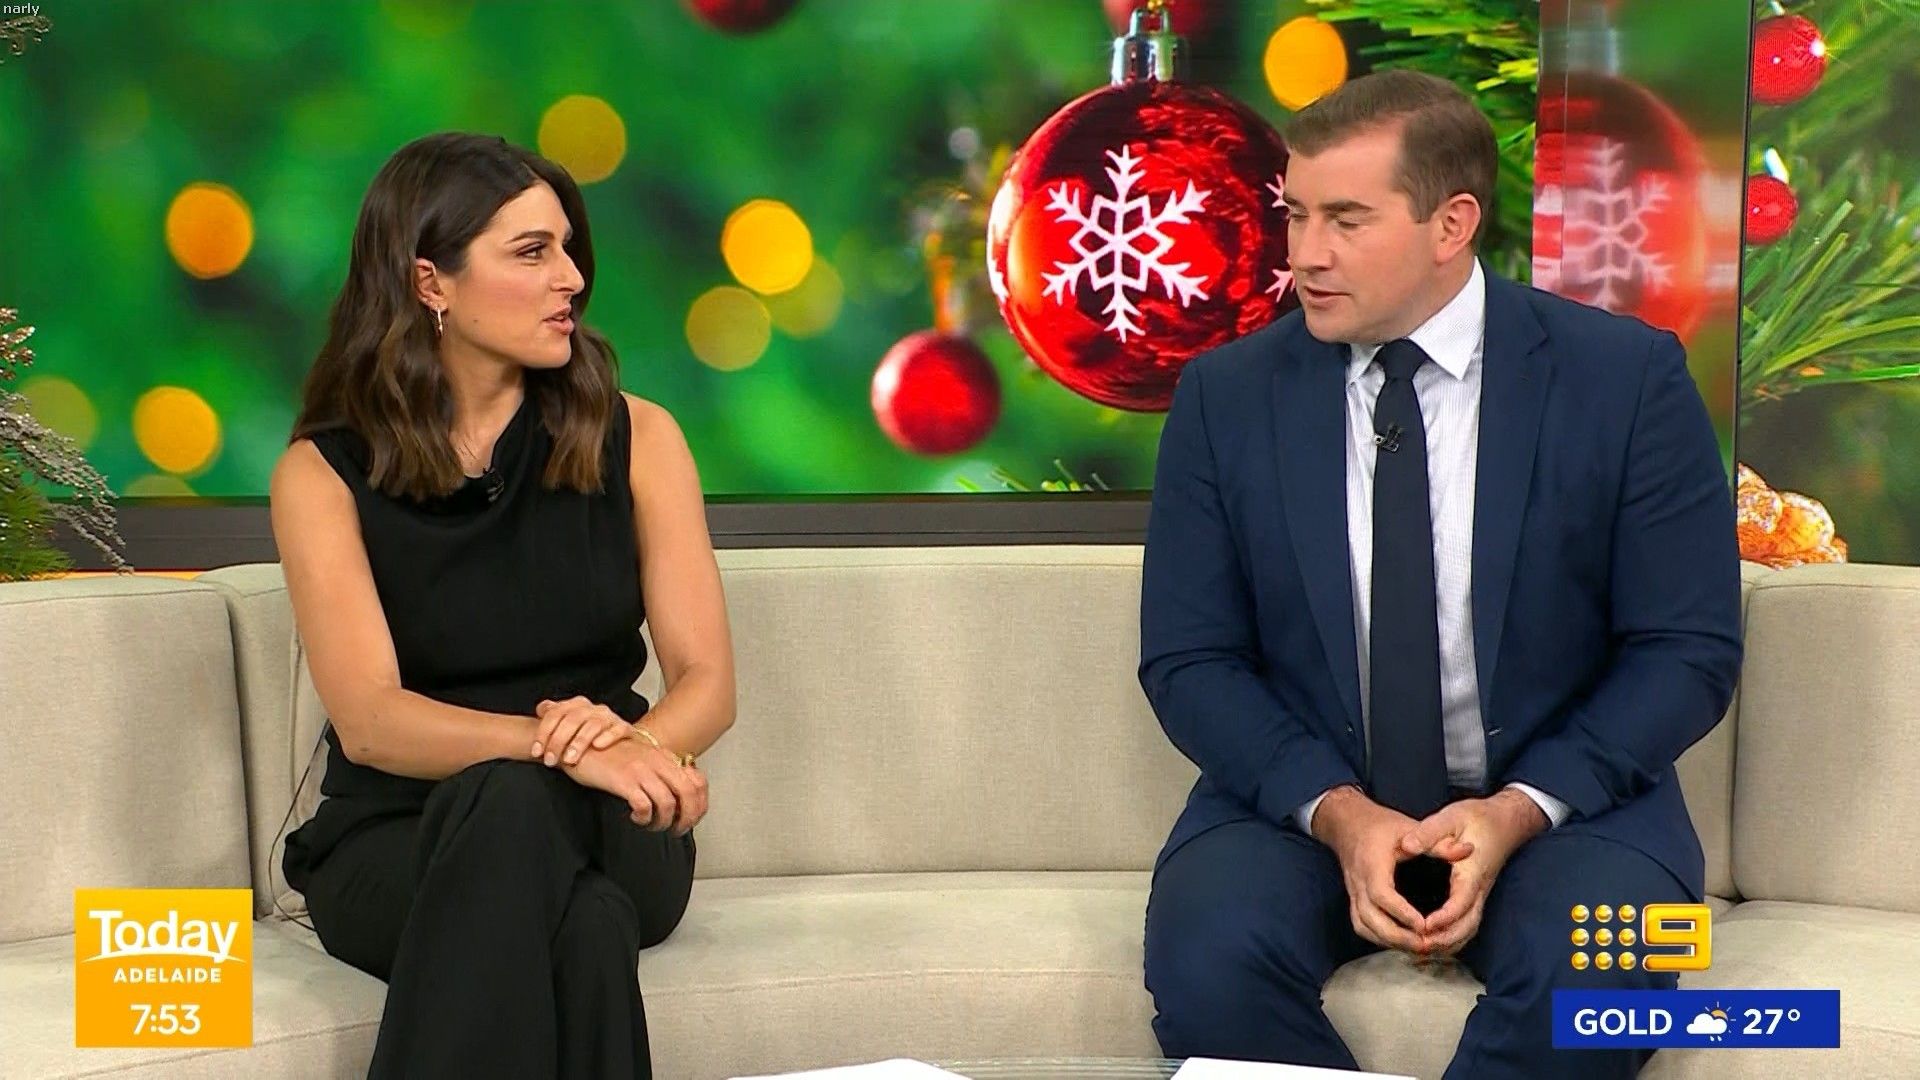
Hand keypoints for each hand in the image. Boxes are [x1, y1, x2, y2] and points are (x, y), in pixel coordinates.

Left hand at [531, 697, 631, 766]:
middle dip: (558, 741)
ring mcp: (609, 718)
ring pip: (593, 725)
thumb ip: (555, 716)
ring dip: (579, 742)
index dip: (543, 733)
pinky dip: (607, 736)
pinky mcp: (624, 728)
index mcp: (576, 705)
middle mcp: (592, 709)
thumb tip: (541, 709)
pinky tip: (597, 746)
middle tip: (550, 760)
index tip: (536, 751)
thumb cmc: (591, 735)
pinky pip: (617, 729)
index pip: (555, 713)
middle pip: (572, 719)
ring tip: (570, 759)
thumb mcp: (570, 725)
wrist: (621, 741)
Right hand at [562, 733, 708, 835]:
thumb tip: (677, 797)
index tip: (691, 819)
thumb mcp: (641, 757)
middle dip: (687, 818)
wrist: (580, 744)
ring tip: (652, 825)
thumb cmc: (608, 754)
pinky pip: (644, 805)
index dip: (700, 805)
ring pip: (668, 803)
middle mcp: (657, 762)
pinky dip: (644, 817)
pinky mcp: (624, 780)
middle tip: (676, 830)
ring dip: (663, 822)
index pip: (698, 781)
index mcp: (664, 757)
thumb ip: (660, 770)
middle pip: (689, 794)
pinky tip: (636, 817)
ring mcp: (641, 770)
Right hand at [1314, 786, 1473, 953]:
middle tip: (1425, 944)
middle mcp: (1358, 881)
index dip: (1401, 912)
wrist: (1348, 823)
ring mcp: (1352, 892)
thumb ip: (1439, 843)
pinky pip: (1361, 925)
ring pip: (1363, 926)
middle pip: (1370, 918)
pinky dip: (1378, 937)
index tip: (1424, 924)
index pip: (1382, 894)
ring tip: (1416, 947)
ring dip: (1388, 941)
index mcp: (1372, 864)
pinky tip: (1399, 942)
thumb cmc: (1380, 825)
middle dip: (1397, 936)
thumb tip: (1468, 851)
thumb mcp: (1410, 827)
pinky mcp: (1353, 898)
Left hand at [1398, 788, 1547, 955]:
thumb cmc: (1478, 818)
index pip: (1461, 903)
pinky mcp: (1476, 895)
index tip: (1422, 926)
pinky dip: (1453, 937)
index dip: (1443, 919)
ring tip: (1421, 948)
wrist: (1506, 821)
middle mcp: (1479, 889)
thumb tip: (1407, 845)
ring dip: (1448, 942)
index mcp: (1472, 872)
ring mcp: (1480, 894)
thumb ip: (1429, 832)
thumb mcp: (1452, 817)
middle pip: (1467, 926)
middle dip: (1444, 940)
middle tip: (1418, 945)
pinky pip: (1468, 924)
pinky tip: (1433, 940)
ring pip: (1469, 929)